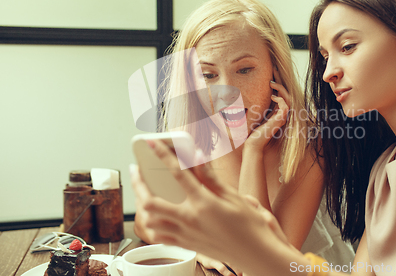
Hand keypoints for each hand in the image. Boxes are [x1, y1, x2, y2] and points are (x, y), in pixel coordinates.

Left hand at [130, 139, 298, 272]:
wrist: (255, 254)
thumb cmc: (249, 225)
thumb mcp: (234, 197)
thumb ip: (212, 178)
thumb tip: (198, 158)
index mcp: (203, 204)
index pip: (178, 174)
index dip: (163, 156)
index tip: (152, 144)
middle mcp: (190, 220)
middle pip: (151, 202)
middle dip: (138, 184)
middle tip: (137, 170)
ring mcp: (186, 235)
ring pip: (150, 222)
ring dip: (143, 205)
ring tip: (144, 192)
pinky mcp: (187, 245)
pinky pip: (160, 237)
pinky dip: (152, 225)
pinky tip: (156, 216)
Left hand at [245, 80, 290, 149]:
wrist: (253, 143)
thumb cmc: (252, 130)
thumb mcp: (255, 113)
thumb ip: (258, 104)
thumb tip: (249, 92)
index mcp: (277, 111)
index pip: (280, 93)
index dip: (277, 82)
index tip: (271, 73)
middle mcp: (282, 113)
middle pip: (286, 93)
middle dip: (280, 81)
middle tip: (274, 70)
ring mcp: (282, 117)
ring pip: (288, 98)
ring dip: (280, 88)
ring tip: (271, 82)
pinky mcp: (281, 120)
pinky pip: (286, 106)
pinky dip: (280, 99)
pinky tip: (272, 96)